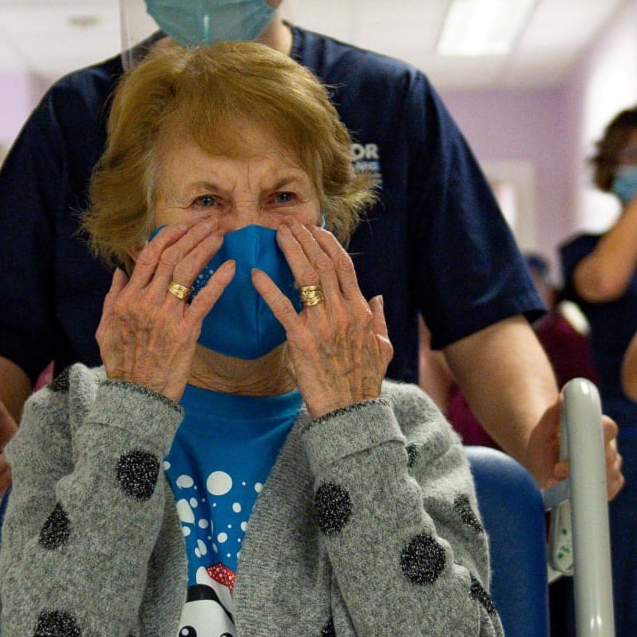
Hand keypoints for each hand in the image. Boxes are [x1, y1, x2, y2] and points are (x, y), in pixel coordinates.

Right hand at [96, 221, 229, 401]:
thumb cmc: (121, 363)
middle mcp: (147, 302)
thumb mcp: (105, 328)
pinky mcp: (186, 331)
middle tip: (209, 223)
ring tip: (220, 235)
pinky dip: (218, 281)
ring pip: (187, 271)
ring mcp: (167, 315)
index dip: (167, 236)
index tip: (182, 226)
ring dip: (205, 249)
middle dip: (192, 235)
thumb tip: (119, 272)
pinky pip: (204, 300)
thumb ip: (112, 297)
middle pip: (171, 257)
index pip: (148, 257)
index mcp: (128, 299)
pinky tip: (231, 267)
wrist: (137, 393)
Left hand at [253, 221, 390, 417]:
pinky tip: (254, 274)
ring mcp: (324, 324)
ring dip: (290, 252)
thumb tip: (379, 297)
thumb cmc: (364, 382)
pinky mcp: (302, 340)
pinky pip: (282, 308)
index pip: (344, 265)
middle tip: (288, 225)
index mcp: (361, 311)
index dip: (327, 243)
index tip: (313, 229)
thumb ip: (380, 319)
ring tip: (277, 235)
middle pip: (324, 263)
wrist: (350, 411)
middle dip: (306, 239)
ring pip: (306, 277)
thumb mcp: (382, 348)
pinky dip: (268, 288)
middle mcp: (344, 312)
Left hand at [524, 399, 624, 497]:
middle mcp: (608, 445)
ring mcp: (612, 464)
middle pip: (609, 454)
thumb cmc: (544, 445)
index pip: (608, 427)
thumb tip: (561, 397)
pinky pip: (612, 488)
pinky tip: (579, 493)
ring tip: (565, 485)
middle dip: (585, 465)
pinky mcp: (611, 482)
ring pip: (612, 473)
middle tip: (558, 470)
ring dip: (589, 481)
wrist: (543, 465)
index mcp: (596, 427)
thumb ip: (551, 414)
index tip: (573, 447)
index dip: (594, 437)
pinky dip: (596, 492)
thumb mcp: (542, 431)